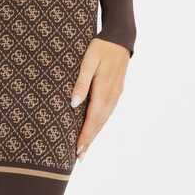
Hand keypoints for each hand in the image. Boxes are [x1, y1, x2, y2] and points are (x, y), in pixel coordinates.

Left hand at [70, 38, 129, 161]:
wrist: (120, 38)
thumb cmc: (100, 47)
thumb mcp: (88, 61)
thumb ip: (81, 82)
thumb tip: (74, 104)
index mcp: (104, 89)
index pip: (93, 118)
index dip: (85, 135)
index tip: (77, 149)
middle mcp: (112, 95)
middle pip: (99, 122)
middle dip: (89, 139)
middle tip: (79, 156)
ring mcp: (116, 93)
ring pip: (105, 118)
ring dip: (95, 133)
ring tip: (85, 147)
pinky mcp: (117, 90)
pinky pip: (108, 111)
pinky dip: (100, 122)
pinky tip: (95, 126)